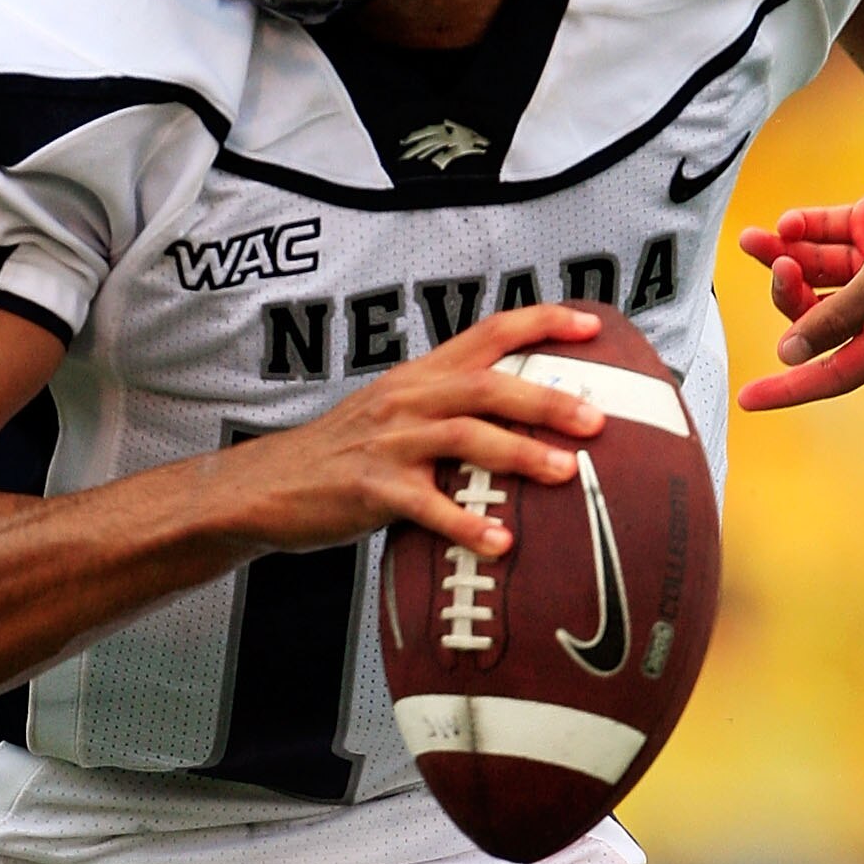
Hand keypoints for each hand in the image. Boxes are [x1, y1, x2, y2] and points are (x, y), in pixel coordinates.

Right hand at [226, 305, 606, 558]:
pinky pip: (428, 506)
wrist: (267, 484)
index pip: (488, 332)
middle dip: (547, 400)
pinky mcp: (371, 488)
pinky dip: (467, 524)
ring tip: (564, 472)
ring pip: (464, 437)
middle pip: (487, 385)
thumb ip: (447, 408)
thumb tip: (520, 420)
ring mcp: (389, 443)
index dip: (542, 322)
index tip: (592, 325)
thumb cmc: (341, 456)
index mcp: (419, 375)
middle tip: (595, 420)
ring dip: (519, 453)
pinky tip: (499, 542)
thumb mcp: (393, 414)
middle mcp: (407, 399)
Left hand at [736, 144, 863, 408]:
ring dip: (783, 258)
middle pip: (820, 317)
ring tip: (755, 239)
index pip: (840, 371)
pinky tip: (787, 221)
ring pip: (816, 273)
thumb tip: (789, 355)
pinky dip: (801, 230)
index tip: (746, 398)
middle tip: (776, 268)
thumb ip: (836, 317)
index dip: (792, 386)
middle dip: (790, 296)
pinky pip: (823, 236)